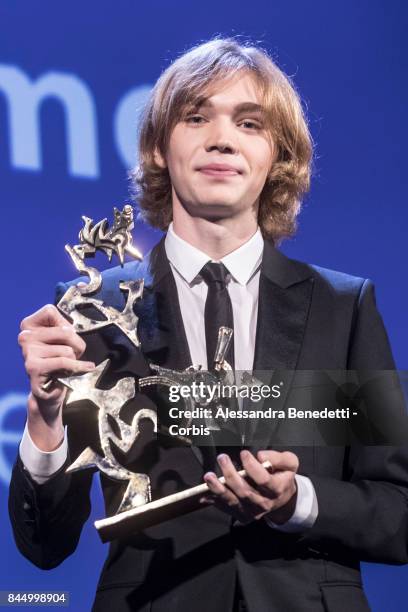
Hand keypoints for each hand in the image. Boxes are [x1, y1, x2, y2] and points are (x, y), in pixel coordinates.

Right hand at [18, 304, 94, 449]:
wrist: (51, 389)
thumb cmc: (59, 360)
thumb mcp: (63, 339)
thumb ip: (64, 327)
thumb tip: (72, 326)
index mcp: (29, 326)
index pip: (50, 311)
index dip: (65, 324)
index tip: (65, 336)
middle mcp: (24, 337)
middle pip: (65, 331)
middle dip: (76, 344)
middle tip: (72, 354)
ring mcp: (27, 352)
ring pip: (67, 350)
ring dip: (74, 360)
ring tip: (66, 366)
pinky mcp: (34, 367)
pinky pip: (64, 362)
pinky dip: (78, 367)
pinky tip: (81, 369)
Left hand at [201, 449, 298, 524]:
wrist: (282, 497)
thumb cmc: (282, 475)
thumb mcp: (289, 463)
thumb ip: (278, 458)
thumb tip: (261, 456)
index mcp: (277, 489)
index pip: (263, 479)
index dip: (252, 466)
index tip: (244, 453)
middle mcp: (264, 503)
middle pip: (245, 491)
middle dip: (231, 474)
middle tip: (222, 458)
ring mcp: (252, 512)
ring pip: (233, 502)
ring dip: (218, 489)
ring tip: (208, 476)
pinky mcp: (243, 516)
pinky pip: (226, 509)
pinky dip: (214, 501)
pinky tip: (204, 495)